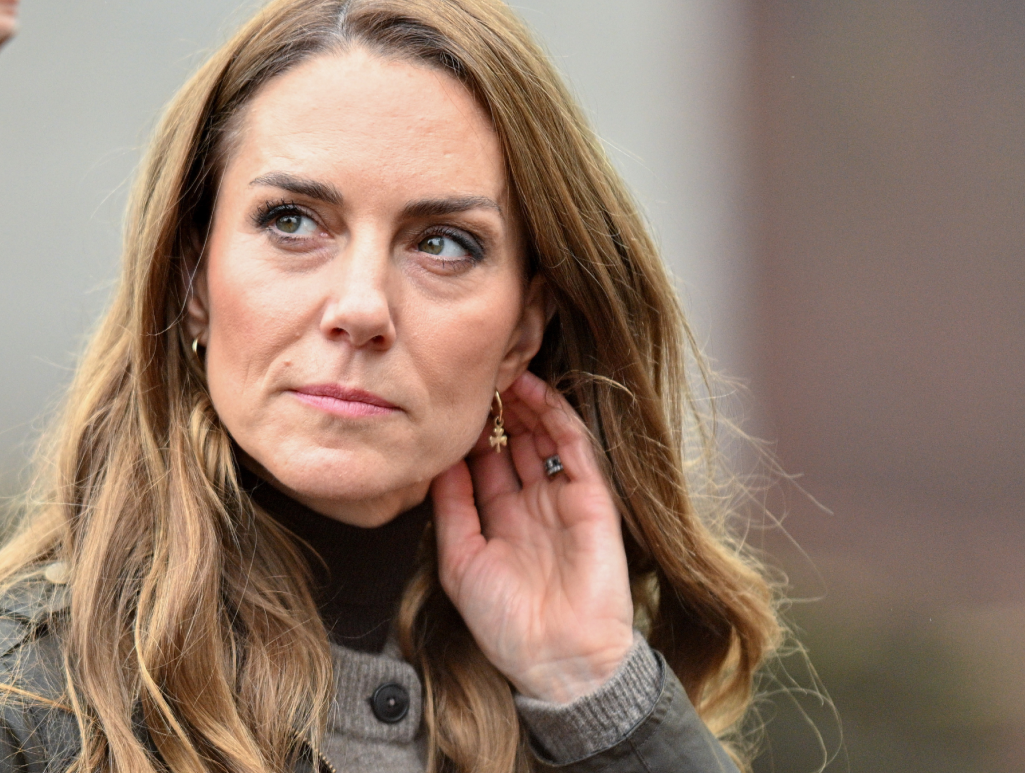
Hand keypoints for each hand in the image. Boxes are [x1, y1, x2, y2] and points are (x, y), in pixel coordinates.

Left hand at [429, 371, 636, 703]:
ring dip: (523, 405)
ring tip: (499, 370)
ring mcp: (563, 500)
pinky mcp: (593, 501)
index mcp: (501, 520)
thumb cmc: (504, 622)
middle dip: (495, 411)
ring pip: (543, 438)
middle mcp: (532, 505)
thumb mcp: (459, 560)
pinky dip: (556, 417)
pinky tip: (535, 391)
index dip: (468, 433)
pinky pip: (576, 449)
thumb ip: (449, 508)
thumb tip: (437, 461)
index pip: (484, 463)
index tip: (446, 401)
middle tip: (473, 374)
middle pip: (514, 444)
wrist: (558, 659)